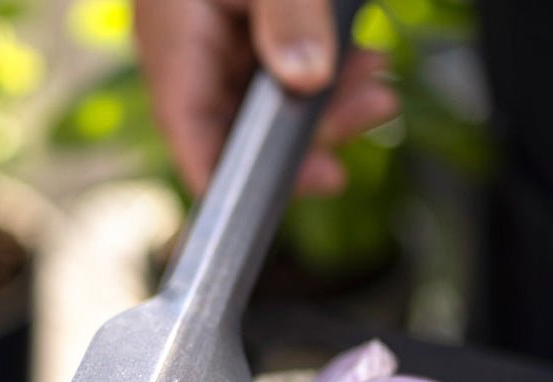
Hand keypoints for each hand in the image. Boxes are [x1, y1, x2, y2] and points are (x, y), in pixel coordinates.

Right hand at [134, 0, 398, 195]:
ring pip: (269, 106)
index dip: (236, 184)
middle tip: (369, 115)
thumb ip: (287, 15)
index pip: (193, 139)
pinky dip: (325, 75)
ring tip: (378, 88)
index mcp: (174, 39)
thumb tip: (305, 81)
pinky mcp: (246, 32)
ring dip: (330, 104)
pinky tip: (362, 65)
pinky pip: (283, 73)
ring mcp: (217, 44)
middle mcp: (189, 53)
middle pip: (242, 131)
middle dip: (312, 135)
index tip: (294, 192)